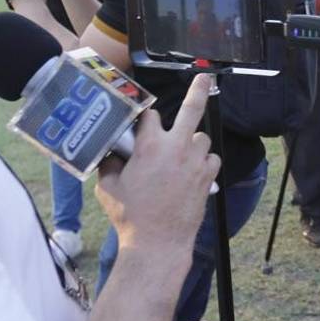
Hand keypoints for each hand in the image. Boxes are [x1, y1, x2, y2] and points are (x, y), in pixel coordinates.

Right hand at [96, 74, 220, 253]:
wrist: (157, 243)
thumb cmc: (130, 216)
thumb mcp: (108, 188)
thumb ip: (110, 164)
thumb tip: (111, 153)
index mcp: (150, 146)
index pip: (150, 116)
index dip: (145, 119)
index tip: (144, 123)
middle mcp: (177, 148)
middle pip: (192, 110)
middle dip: (199, 90)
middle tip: (205, 78)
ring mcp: (196, 162)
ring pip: (201, 138)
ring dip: (192, 143)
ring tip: (180, 157)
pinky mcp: (208, 176)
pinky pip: (211, 159)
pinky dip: (204, 162)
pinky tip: (193, 172)